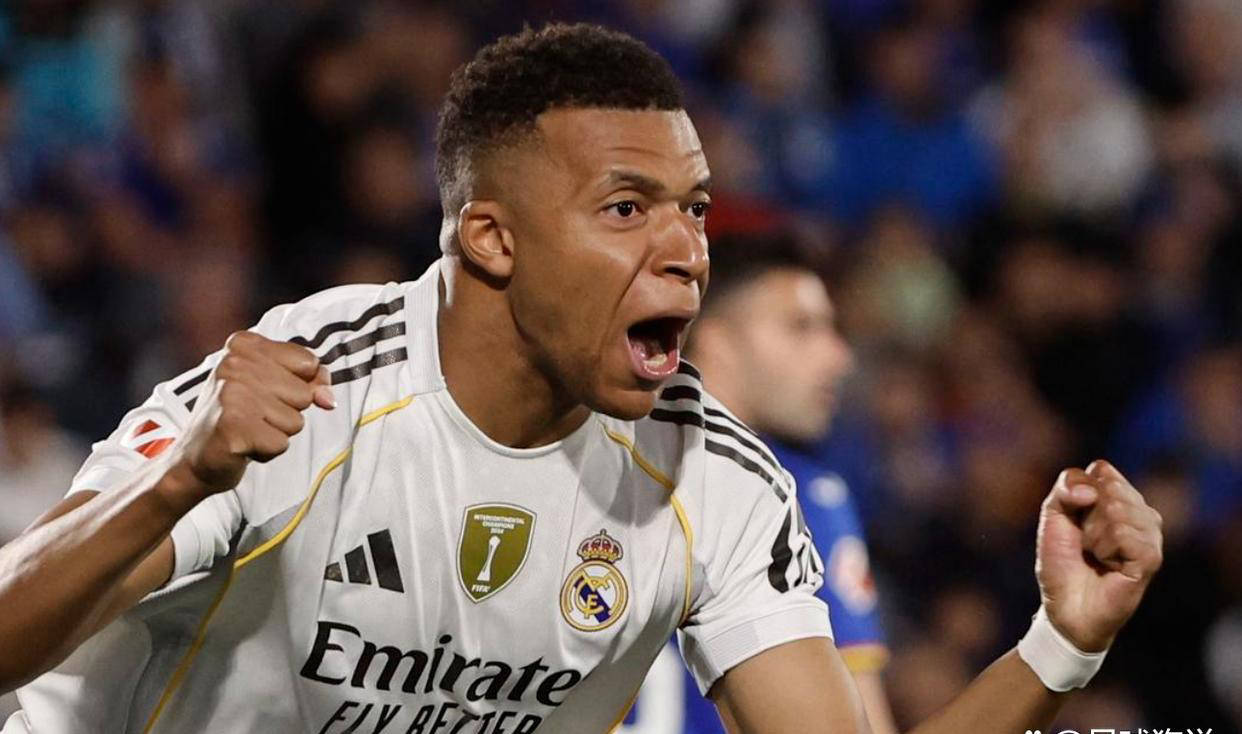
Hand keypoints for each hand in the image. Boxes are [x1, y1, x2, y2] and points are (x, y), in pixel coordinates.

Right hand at [173, 331, 334, 496]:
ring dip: (276, 432)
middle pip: (304, 394)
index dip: (300, 385)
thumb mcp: (274, 386)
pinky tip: (243, 445)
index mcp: (245, 344)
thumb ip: (310, 381)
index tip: (269, 393)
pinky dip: (267, 451)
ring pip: (296, 421)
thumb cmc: (240, 417)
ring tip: (248, 429)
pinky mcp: (232, 426)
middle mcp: (234, 363)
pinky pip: (281, 443)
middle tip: (253, 416)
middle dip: (287, 412)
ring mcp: (231, 394)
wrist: (196, 457)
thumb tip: (328, 399)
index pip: (309, 362)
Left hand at [1035, 460, 1162, 651]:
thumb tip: (1093, 491)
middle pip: (1110, 488)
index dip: (1079, 491)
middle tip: (1086, 542)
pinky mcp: (1152, 556)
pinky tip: (1108, 565)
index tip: (1074, 517)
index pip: (1102, 470)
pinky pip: (1124, 533)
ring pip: (1117, 509)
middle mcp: (1140, 511)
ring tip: (1097, 555)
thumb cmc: (1061, 561)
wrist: (1066, 606)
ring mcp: (1150, 534)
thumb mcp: (1053, 515)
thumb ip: (1066, 487)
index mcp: (1119, 496)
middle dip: (1086, 516)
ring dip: (1094, 535)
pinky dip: (1105, 549)